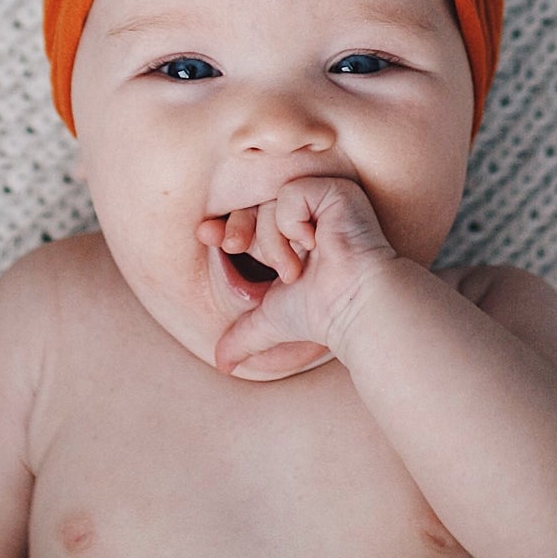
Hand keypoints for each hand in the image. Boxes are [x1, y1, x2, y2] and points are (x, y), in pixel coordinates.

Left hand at [195, 176, 400, 378]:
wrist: (352, 308)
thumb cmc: (322, 313)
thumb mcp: (270, 320)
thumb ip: (244, 336)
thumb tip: (223, 366)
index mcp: (292, 237)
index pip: (250, 220)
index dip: (225, 227)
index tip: (203, 235)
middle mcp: (307, 214)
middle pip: (254, 206)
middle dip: (239, 230)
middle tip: (235, 247)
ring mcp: (321, 200)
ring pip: (269, 205)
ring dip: (275, 244)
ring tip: (298, 269)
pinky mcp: (334, 191)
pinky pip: (290, 194)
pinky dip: (293, 223)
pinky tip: (316, 243)